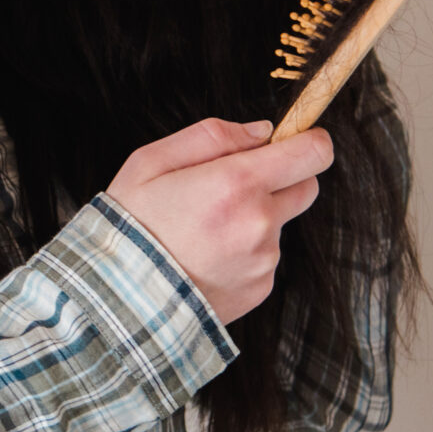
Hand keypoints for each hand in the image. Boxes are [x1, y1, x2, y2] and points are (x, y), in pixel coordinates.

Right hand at [106, 118, 332, 324]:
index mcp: (236, 183)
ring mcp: (263, 259)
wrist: (119, 300)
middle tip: (233, 186)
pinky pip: (264, 257)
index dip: (308, 140)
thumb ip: (211, 136)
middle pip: (306, 186)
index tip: (291, 140)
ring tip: (203, 230)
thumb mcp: (150, 162)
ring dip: (254, 219)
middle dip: (281, 178)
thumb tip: (261, 132)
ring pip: (277, 223)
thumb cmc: (129, 226)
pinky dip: (243, 252)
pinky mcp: (259, 287)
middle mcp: (259, 222)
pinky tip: (205, 256)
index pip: (312, 152)